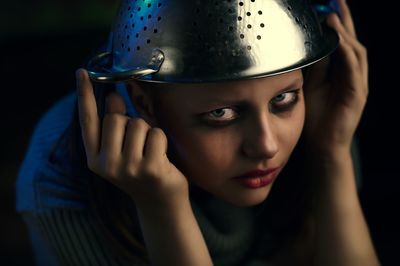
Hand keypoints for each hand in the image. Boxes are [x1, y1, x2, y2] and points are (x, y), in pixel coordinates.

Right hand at [76, 69, 188, 208]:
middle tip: (139, 143)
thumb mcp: (122, 150)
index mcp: (95, 158)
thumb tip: (113, 97)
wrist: (160, 203)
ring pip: (138, 124)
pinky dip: (161, 140)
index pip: (87, 121)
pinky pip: (156, 134)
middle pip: (116, 118)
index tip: (82, 72)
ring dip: (148, 132)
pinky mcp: (150, 169)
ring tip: (150, 152)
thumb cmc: (141, 170)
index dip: (85, 95)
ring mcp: (128, 168)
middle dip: (131, 122)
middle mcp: (106, 164)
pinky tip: (161, 158)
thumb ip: (115, 125)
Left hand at [303, 0, 367, 152]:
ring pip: (356, 52)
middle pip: (352, 42)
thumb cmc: (316, 117)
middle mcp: (353, 75)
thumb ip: (316, 66)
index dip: (337, 23)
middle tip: (336, 0)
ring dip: (345, 33)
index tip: (327, 5)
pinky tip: (338, 39)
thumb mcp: (312, 85)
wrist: (322, 144)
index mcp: (342, 72)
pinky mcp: (357, 94)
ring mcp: (358, 84)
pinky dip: (346, 52)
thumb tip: (312, 44)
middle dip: (344, 20)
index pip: (342, 43)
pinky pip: (353, 69)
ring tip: (333, 16)